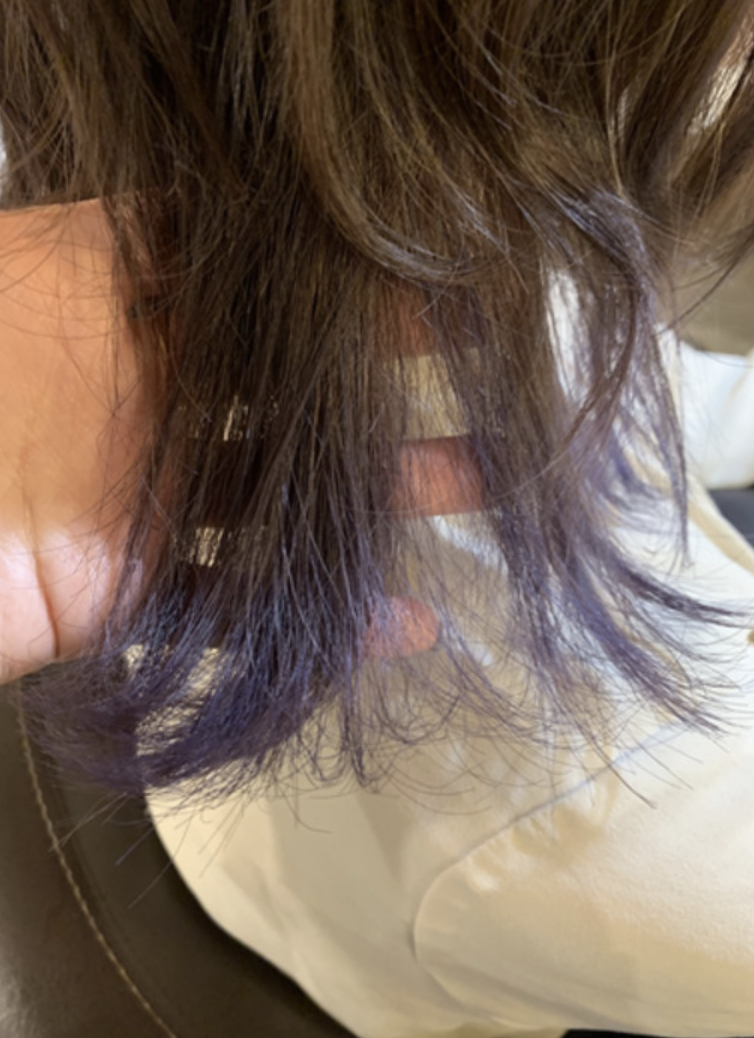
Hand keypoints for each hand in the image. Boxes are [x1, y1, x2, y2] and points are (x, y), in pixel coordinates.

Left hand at [0, 202, 480, 678]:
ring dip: (385, 506)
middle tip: (493, 405)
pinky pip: (243, 597)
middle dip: (398, 403)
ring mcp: (147, 490)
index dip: (366, 296)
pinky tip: (400, 623)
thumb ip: (154, 235)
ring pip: (290, 499)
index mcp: (137, 308)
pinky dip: (323, 619)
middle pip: (300, 400)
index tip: (455, 295)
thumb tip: (271, 198)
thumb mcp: (58, 267)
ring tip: (480, 499)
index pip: (277, 296)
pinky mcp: (132, 580)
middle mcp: (152, 393)